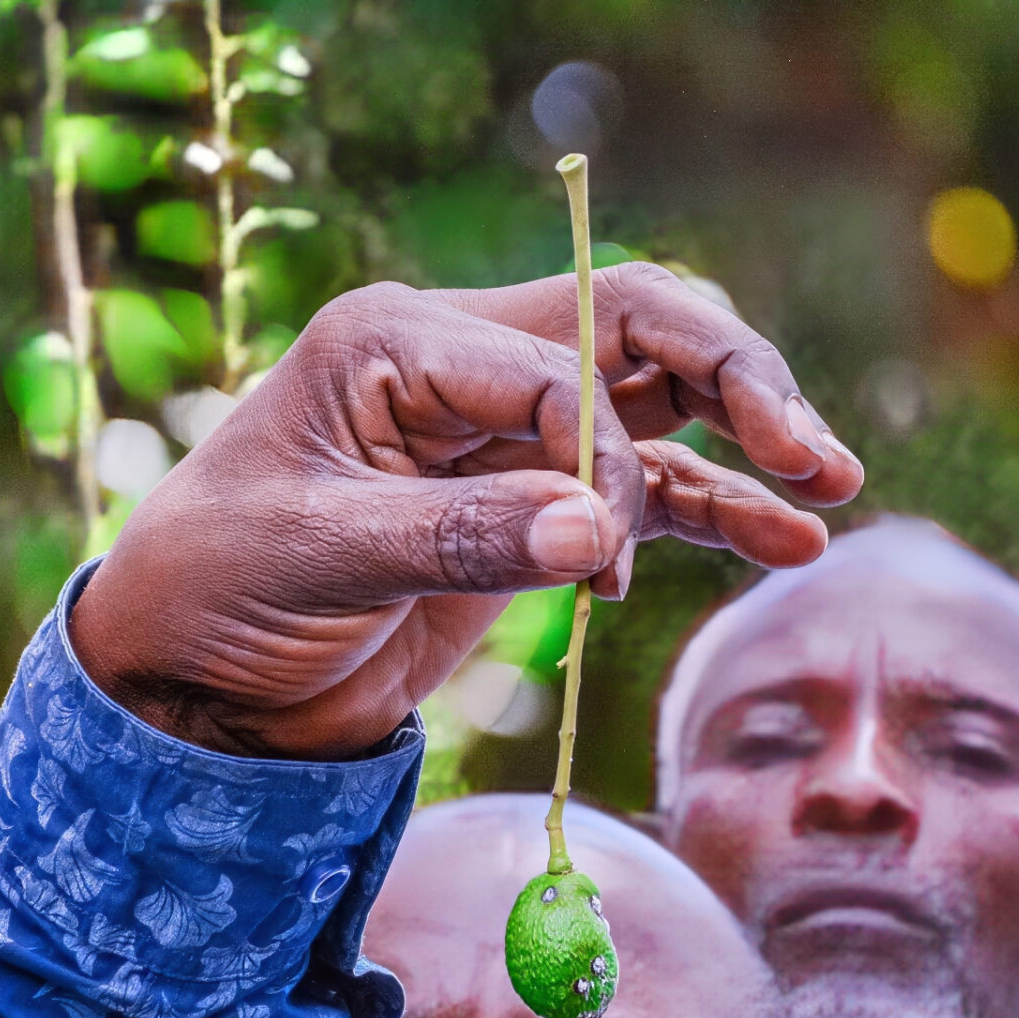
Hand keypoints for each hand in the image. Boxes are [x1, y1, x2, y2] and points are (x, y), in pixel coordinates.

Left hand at [71, 264, 863, 759]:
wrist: (191, 682)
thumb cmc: (215, 594)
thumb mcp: (317, 559)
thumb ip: (457, 538)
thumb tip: (603, 529)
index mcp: (398, 341)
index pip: (555, 358)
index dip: (602, 444)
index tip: (605, 542)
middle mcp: (463, 367)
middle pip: (633, 334)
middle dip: (733, 384)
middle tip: (811, 456)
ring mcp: (502, 436)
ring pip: (654, 408)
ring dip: (742, 447)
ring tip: (826, 495)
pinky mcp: (524, 507)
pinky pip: (638, 493)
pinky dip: (708, 512)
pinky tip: (779, 540)